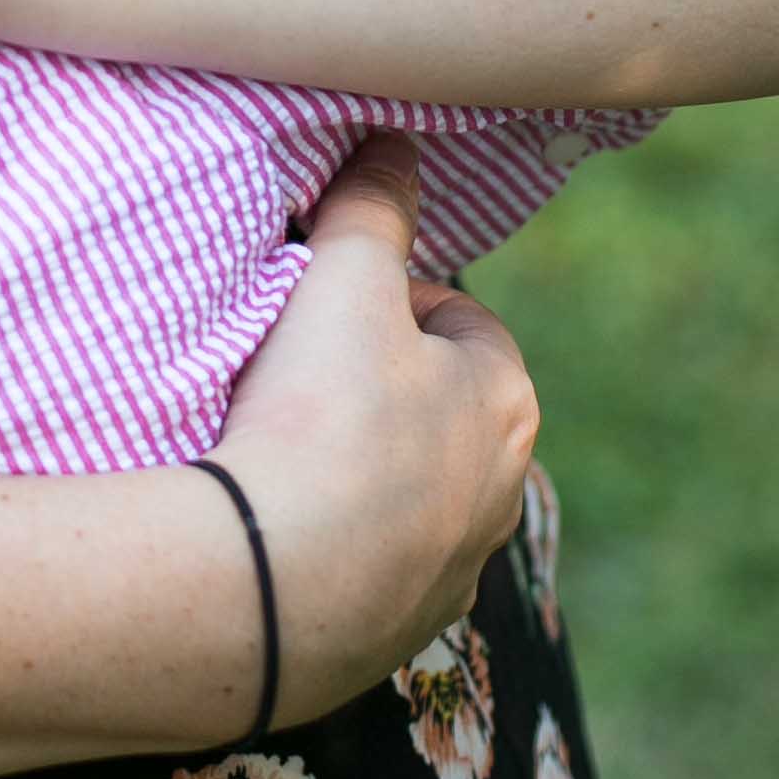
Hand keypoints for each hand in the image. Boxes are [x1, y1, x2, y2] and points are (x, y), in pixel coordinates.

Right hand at [208, 135, 538, 717]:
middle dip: (378, 385)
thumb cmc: (322, 418)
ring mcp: (449, 577)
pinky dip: (331, 543)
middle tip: (297, 370)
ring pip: (406, 495)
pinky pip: (365, 569)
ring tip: (277, 450)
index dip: (392, 299)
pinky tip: (273, 526)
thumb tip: (394, 140)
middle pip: (436, 410)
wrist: (270, 588)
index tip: (328, 303)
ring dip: (358, 469)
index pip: (461, 320)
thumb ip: (374, 206)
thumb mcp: (345, 281)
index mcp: (507, 404)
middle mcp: (501, 497)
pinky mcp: (392, 638)